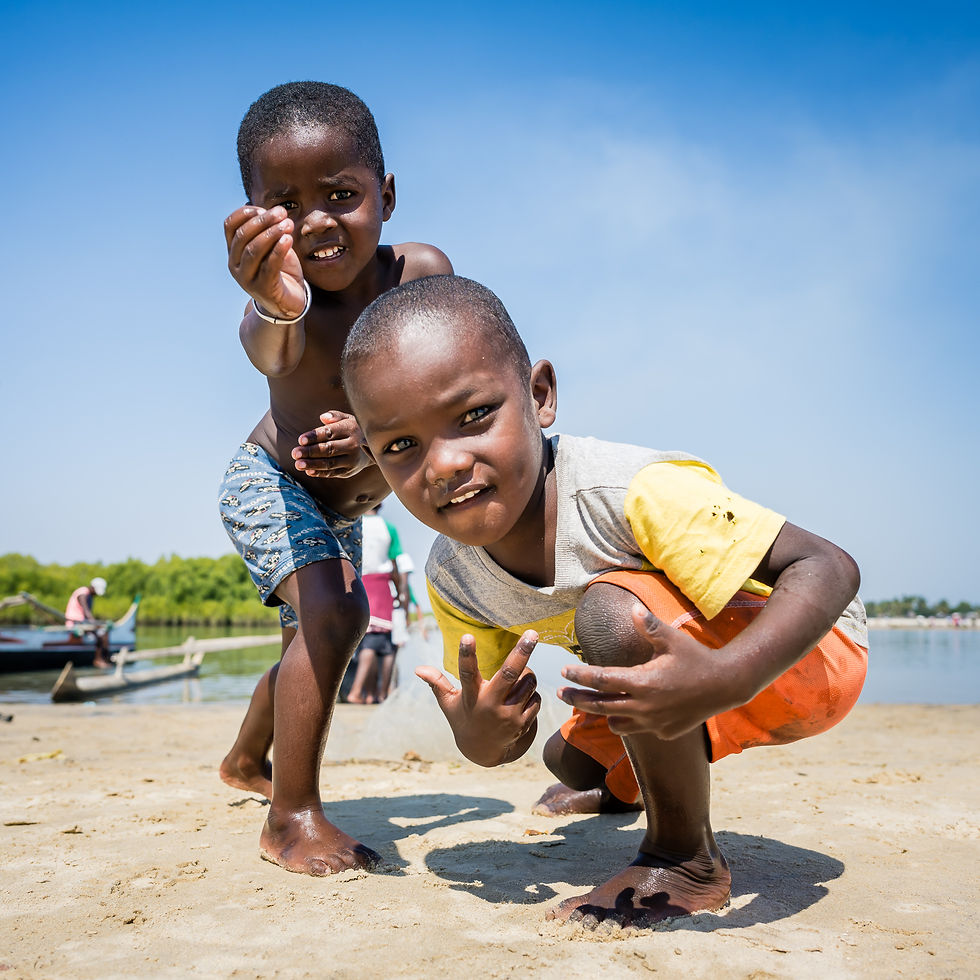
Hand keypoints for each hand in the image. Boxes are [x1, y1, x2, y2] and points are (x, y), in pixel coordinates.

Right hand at [224, 205, 306, 317]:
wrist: (288, 304)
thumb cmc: (280, 272)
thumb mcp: (271, 247)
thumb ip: (267, 231)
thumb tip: (268, 211)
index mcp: (234, 252)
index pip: (230, 225)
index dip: (246, 213)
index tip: (265, 207)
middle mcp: (235, 265)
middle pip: (243, 236)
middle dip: (263, 220)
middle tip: (282, 212)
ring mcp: (247, 279)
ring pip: (254, 250)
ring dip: (272, 233)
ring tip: (288, 224)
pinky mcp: (263, 289)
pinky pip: (269, 266)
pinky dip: (278, 250)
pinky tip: (288, 239)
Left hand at [291, 412, 373, 477]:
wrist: (373, 448)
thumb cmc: (353, 430)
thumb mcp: (348, 419)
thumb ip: (335, 416)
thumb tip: (323, 417)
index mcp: (350, 429)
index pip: (329, 433)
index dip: (315, 436)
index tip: (301, 439)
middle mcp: (353, 445)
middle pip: (328, 449)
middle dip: (310, 452)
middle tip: (294, 453)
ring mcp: (352, 459)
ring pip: (330, 463)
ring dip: (312, 464)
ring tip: (298, 464)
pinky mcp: (349, 471)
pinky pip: (333, 473)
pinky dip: (320, 473)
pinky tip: (308, 471)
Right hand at [416, 632, 540, 766]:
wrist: (483, 752)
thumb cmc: (464, 719)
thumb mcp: (448, 704)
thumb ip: (437, 683)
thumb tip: (419, 668)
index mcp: (471, 697)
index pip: (467, 673)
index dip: (466, 655)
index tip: (467, 636)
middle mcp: (491, 705)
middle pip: (509, 674)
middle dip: (522, 652)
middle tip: (532, 633)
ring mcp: (509, 715)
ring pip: (528, 682)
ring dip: (526, 674)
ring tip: (517, 677)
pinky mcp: (523, 723)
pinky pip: (536, 698)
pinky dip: (531, 693)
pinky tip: (521, 697)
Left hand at [557, 604, 742, 739]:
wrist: (726, 686)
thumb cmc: (697, 659)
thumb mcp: (672, 639)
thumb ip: (649, 626)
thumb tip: (632, 609)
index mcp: (643, 682)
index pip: (602, 679)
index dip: (580, 676)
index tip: (563, 672)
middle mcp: (644, 706)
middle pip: (601, 705)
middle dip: (578, 699)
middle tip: (561, 693)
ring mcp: (654, 723)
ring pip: (616, 723)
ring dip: (603, 713)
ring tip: (592, 703)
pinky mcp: (664, 733)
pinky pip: (636, 730)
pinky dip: (627, 722)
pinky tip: (625, 712)